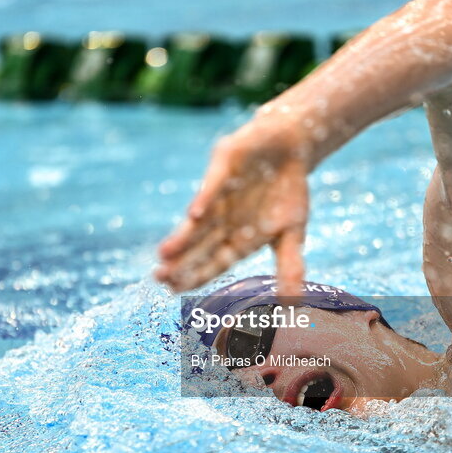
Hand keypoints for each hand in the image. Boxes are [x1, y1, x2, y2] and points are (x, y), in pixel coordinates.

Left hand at [155, 120, 309, 295]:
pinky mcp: (224, 166)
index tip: (176, 291)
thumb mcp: (293, 233)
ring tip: (164, 254)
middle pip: (198, 246)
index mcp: (237, 238)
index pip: (212, 263)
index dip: (194, 276)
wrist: (292, 146)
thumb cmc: (288, 193)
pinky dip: (205, 198)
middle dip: (179, 262)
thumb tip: (293, 306)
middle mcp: (222, 219)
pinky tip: (195, 215)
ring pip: (198, 220)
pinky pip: (214, 184)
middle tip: (159, 277)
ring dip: (182, 236)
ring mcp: (220, 194)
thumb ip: (289, 268)